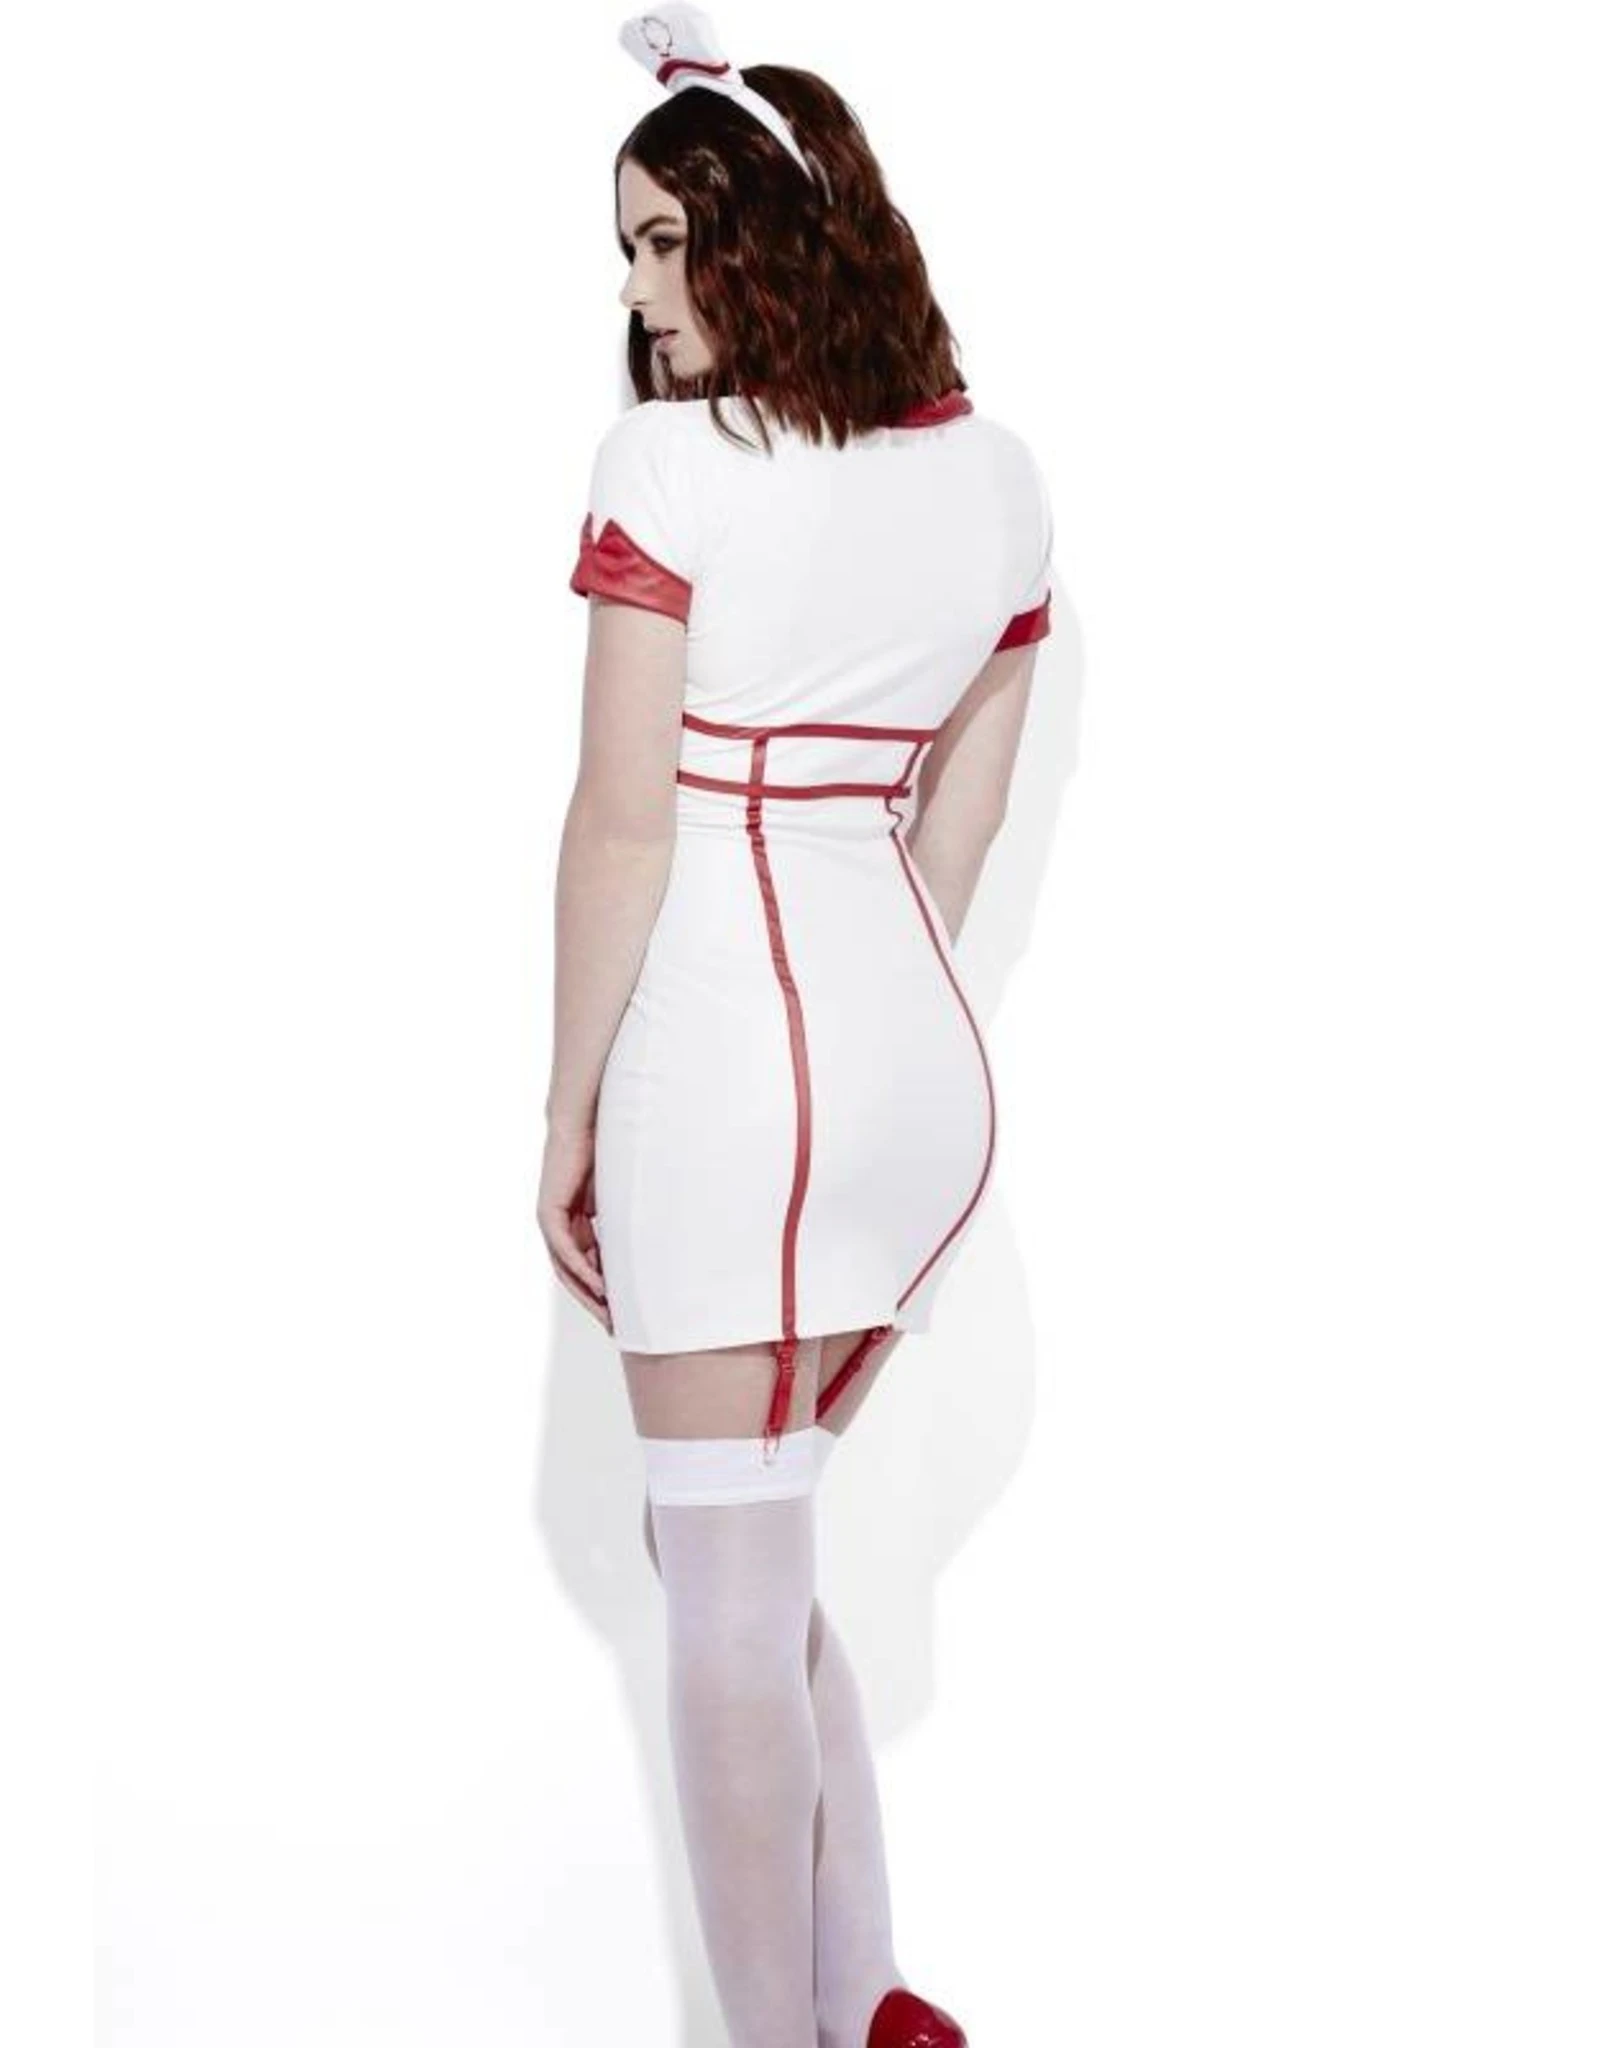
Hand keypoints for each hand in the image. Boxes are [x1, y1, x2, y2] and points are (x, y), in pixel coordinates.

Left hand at [538, 1118, 612, 1335]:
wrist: (586, 1120)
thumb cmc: (610, 1150)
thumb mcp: (623, 1197)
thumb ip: (629, 1221)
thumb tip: (660, 1243)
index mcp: (579, 1223)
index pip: (591, 1267)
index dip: (607, 1293)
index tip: (628, 1314)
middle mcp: (562, 1226)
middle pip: (576, 1276)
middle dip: (597, 1304)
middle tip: (618, 1328)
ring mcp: (552, 1221)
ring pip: (568, 1270)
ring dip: (589, 1294)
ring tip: (611, 1315)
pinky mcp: (549, 1213)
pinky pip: (565, 1251)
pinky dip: (582, 1270)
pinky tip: (601, 1286)